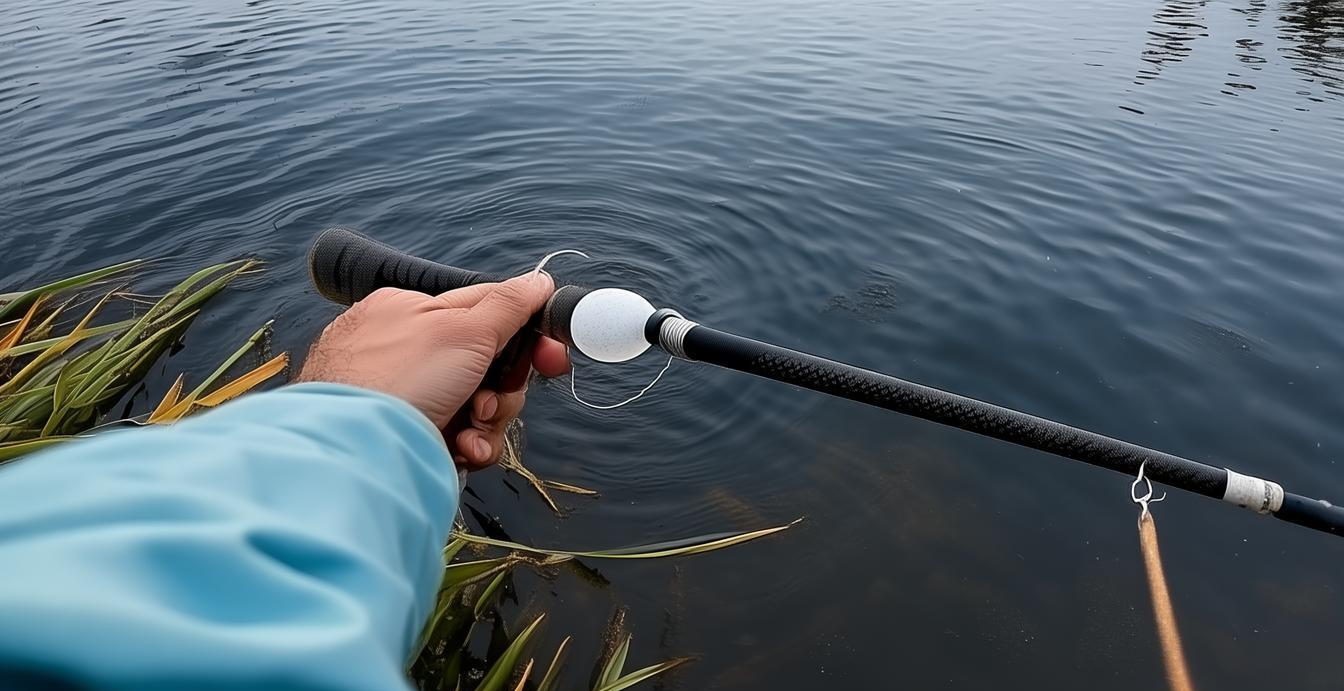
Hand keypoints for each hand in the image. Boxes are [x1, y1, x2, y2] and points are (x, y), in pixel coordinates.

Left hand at [296, 273, 570, 468]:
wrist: (354, 454)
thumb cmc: (397, 381)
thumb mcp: (465, 330)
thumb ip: (508, 305)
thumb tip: (539, 280)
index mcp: (412, 311)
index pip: (486, 312)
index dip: (526, 337)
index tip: (552, 357)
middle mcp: (407, 352)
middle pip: (488, 366)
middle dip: (503, 391)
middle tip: (491, 403)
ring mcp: (407, 396)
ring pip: (479, 406)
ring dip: (488, 423)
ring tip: (469, 432)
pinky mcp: (409, 436)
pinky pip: (460, 436)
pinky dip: (468, 445)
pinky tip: (456, 449)